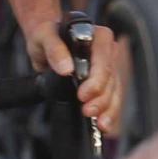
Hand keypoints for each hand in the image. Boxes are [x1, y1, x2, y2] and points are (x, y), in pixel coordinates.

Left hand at [25, 19, 121, 133]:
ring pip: (114, 91)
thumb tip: (66, 68)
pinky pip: (111, 98)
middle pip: (111, 79)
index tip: (82, 95)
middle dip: (101, 98)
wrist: (46, 41)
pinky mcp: (105, 81)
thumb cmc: (46, 34)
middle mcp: (108, 51)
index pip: (103, 60)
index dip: (96, 80)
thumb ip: (54, 49)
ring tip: (99, 123)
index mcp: (98, 36)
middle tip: (87, 111)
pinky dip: (108, 112)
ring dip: (107, 109)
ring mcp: (108, 67)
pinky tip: (104, 124)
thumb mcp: (44, 36)